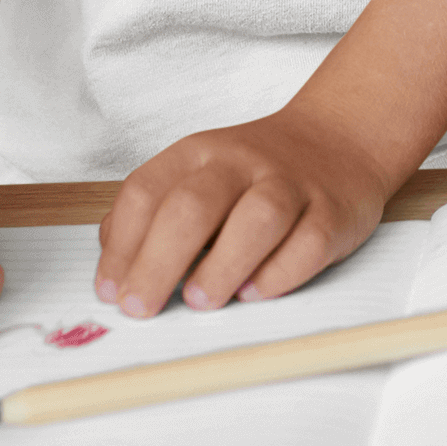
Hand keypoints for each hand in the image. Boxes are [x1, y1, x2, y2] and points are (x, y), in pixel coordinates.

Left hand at [94, 104, 391, 318]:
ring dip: (223, 264)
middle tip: (140, 307)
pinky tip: (254, 293)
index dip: (122, 244)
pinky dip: (279, 274)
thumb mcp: (198, 173)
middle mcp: (241, 163)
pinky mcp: (330, 213)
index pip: (147, 191)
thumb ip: (154, 210)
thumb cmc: (254, 173)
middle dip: (159, 261)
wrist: (337, 138)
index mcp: (199, 153)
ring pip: (257, 218)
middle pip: (193, 205)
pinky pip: (307, 244)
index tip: (110, 291)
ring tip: (199, 302)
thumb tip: (112, 258)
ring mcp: (289, 185)